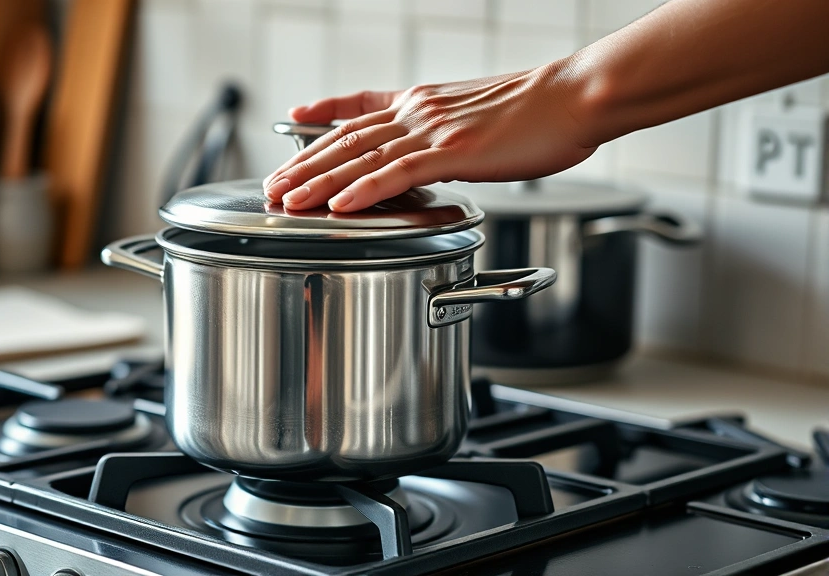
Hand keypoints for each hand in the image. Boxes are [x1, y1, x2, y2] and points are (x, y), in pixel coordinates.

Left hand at [263, 64, 597, 211]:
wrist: (577, 96)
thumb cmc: (542, 111)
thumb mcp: (483, 112)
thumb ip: (451, 130)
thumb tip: (445, 150)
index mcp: (424, 102)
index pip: (361, 108)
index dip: (323, 112)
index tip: (295, 117)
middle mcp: (419, 112)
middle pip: (345, 138)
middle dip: (303, 164)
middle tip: (271, 184)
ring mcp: (433, 130)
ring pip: (360, 157)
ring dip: (318, 181)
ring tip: (286, 199)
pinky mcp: (453, 152)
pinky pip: (397, 174)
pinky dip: (363, 191)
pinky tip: (338, 206)